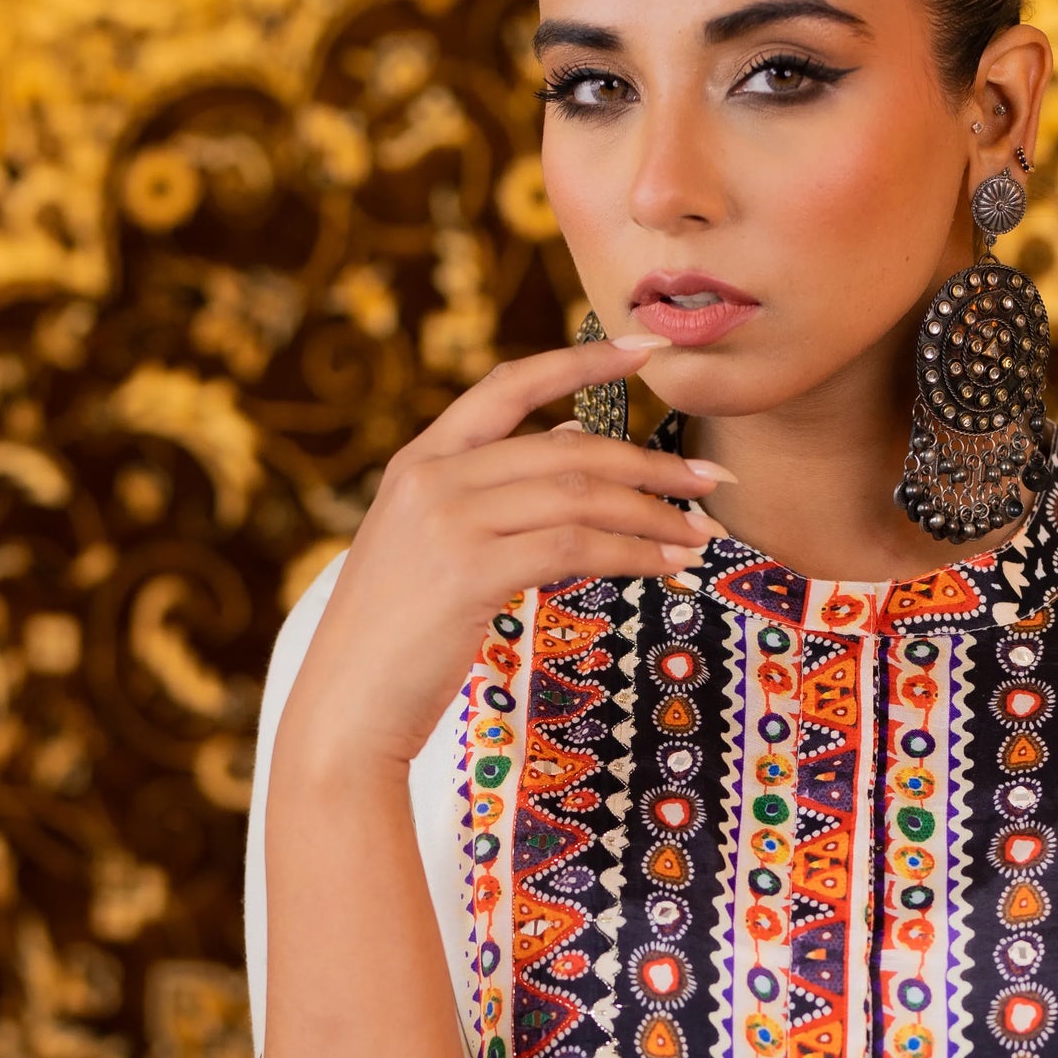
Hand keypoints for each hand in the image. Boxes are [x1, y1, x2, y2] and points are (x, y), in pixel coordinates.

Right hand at [277, 336, 728, 773]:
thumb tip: (574, 448)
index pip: (509, 386)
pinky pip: (574, 548)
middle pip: (566, 449)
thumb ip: (493, 494)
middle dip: (650, 464)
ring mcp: (446, 521)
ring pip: (579, 496)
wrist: (345, 707)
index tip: (646, 350)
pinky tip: (665, 566)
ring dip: (653, 515)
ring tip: (700, 536)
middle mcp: (430, 478)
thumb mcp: (432, 546)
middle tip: (711, 481)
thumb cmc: (396, 640)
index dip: (582, 361)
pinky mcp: (467, 571)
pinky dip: (632, 554)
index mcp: (418, 460)